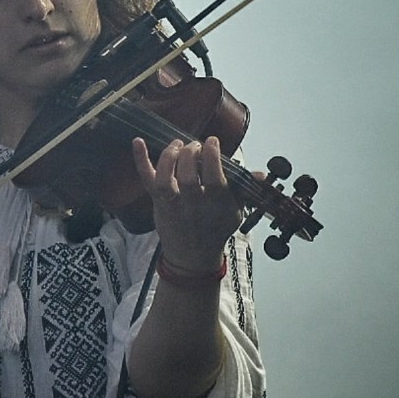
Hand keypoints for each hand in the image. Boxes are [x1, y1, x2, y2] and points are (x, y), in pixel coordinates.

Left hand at [131, 136, 243, 272]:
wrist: (192, 256)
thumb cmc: (216, 227)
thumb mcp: (235, 211)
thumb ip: (245, 189)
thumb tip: (261, 174)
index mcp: (216, 204)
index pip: (215, 178)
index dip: (212, 156)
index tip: (212, 142)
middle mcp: (193, 204)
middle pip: (188, 176)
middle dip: (190, 154)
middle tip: (195, 145)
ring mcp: (173, 203)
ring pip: (165, 179)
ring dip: (169, 157)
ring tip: (176, 144)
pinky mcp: (157, 202)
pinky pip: (147, 180)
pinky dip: (140, 160)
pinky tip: (137, 141)